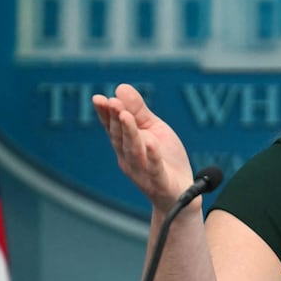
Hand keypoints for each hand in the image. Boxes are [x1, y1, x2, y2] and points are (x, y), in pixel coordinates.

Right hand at [92, 83, 193, 211]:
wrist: (182, 192)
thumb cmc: (166, 158)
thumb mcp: (154, 129)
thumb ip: (139, 111)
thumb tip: (120, 88)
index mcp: (127, 144)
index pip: (112, 127)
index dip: (105, 114)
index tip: (99, 99)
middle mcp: (130, 158)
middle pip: (120, 137)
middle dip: (115, 120)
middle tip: (111, 102)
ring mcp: (143, 172)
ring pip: (134, 151)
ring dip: (129, 133)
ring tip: (125, 115)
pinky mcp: (160, 182)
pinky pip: (155, 168)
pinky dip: (152, 156)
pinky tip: (151, 143)